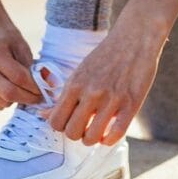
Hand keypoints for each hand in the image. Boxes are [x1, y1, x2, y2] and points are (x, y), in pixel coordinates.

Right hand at [0, 19, 41, 108]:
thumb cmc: (7, 41)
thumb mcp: (22, 47)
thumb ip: (32, 67)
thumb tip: (47, 85)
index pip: (18, 77)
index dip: (34, 87)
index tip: (45, 90)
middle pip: (8, 93)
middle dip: (28, 98)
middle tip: (39, 97)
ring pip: (2, 102)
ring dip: (16, 99)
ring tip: (19, 86)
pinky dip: (5, 101)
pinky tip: (5, 88)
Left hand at [43, 21, 164, 146]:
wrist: (135, 38)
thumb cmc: (106, 56)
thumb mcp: (80, 72)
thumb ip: (64, 96)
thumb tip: (43, 115)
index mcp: (75, 84)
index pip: (55, 121)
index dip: (61, 126)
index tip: (70, 121)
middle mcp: (91, 93)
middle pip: (72, 133)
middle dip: (77, 134)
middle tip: (84, 126)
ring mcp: (112, 99)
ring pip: (92, 138)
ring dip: (93, 138)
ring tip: (97, 130)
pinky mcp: (131, 104)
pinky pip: (116, 134)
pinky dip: (109, 140)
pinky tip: (109, 133)